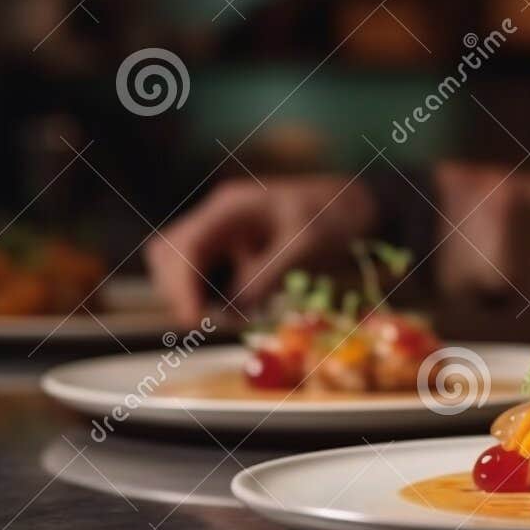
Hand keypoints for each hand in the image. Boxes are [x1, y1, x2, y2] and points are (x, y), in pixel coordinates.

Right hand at [145, 175, 377, 322]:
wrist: (358, 205)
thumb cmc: (336, 216)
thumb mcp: (307, 244)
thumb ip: (268, 273)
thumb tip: (233, 309)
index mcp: (231, 207)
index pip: (183, 245)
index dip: (180, 285)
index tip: (193, 320)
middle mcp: (219, 218)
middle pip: (170, 255)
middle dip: (181, 292)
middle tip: (207, 324)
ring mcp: (224, 233)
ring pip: (184, 268)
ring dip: (195, 297)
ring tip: (231, 318)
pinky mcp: (234, 251)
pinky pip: (208, 277)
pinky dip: (215, 298)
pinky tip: (242, 311)